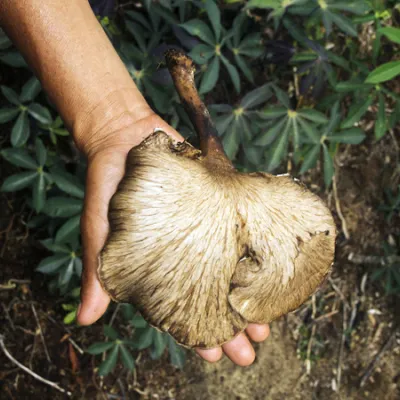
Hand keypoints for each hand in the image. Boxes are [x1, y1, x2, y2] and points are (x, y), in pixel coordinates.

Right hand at [76, 104, 269, 365]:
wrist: (125, 136)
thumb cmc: (107, 186)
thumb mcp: (99, 229)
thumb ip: (98, 271)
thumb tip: (86, 320)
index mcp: (158, 265)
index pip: (180, 308)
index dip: (196, 334)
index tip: (215, 357)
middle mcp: (187, 251)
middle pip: (213, 295)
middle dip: (232, 323)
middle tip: (251, 350)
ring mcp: (206, 227)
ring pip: (233, 267)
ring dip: (250, 293)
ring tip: (269, 321)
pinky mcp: (219, 202)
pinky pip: (244, 228)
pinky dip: (259, 246)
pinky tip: (275, 262)